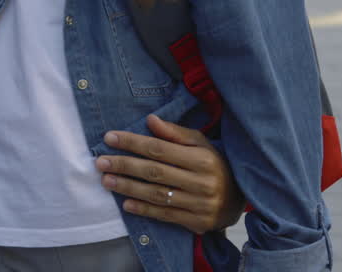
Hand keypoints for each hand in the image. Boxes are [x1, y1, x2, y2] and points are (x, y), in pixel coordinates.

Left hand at [96, 114, 244, 234]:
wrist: (240, 198)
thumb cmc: (214, 164)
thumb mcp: (200, 143)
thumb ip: (174, 133)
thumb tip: (150, 119)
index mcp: (201, 158)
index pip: (159, 149)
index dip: (132, 142)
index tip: (109, 138)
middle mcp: (201, 182)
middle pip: (155, 172)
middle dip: (124, 165)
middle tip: (101, 162)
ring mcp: (199, 204)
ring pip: (157, 194)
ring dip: (128, 188)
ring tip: (106, 181)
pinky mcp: (196, 222)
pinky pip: (165, 215)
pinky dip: (144, 209)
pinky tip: (126, 204)